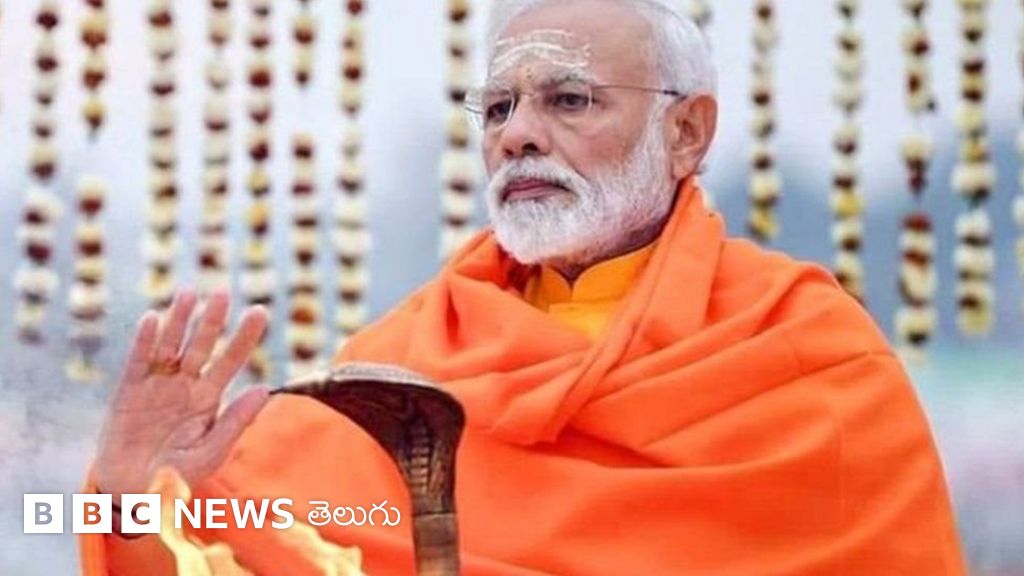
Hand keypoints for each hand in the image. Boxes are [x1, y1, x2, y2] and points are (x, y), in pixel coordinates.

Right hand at [94, 288, 270, 504]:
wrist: (135, 491)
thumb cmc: (179, 474)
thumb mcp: (213, 451)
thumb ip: (236, 421)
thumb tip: (266, 390)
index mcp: (209, 398)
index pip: (231, 360)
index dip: (244, 336)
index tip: (260, 311)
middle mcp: (185, 385)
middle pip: (201, 346)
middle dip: (212, 320)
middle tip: (223, 292)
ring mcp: (157, 385)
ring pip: (170, 346)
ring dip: (178, 320)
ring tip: (189, 294)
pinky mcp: (129, 391)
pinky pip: (138, 361)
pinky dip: (145, 341)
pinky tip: (153, 319)